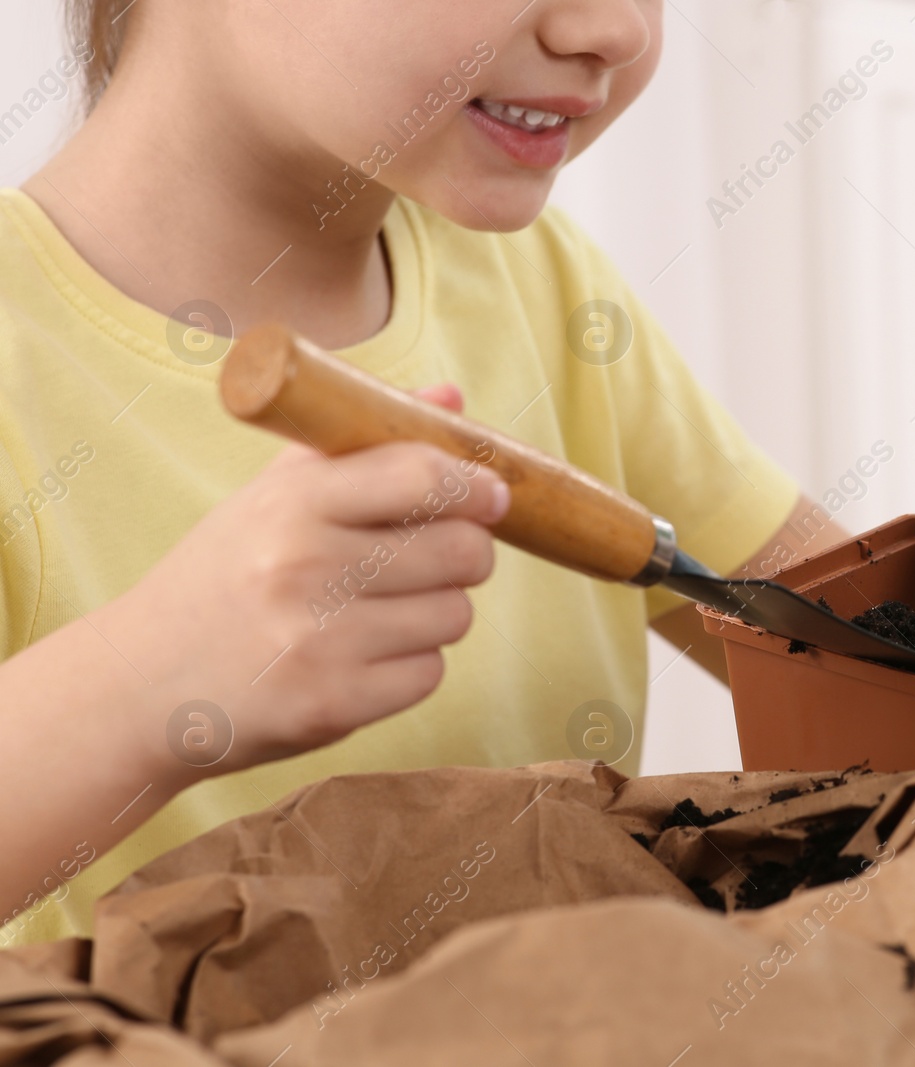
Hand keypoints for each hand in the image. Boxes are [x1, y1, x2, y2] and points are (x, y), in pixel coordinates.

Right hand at [102, 383, 509, 774]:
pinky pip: (430, 672)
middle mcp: (305, 568)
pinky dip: (411, 665)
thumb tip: (449, 399)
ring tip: (379, 609)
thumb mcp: (273, 498)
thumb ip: (362, 445)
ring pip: (454, 613)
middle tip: (434, 557)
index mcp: (292, 504)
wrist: (141, 686)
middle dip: (466, 552)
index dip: (475, 485)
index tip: (490, 495)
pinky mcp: (334, 705)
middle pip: (462, 549)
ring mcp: (319, 641)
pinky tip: (362, 655)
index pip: (423, 476)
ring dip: (436, 611)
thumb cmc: (223, 578)